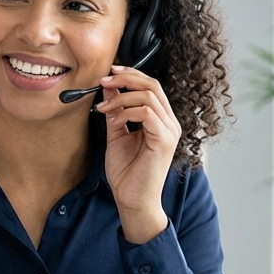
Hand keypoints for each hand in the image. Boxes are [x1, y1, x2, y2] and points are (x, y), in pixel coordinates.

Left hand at [95, 65, 181, 242]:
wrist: (132, 199)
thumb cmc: (127, 173)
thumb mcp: (116, 134)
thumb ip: (115, 111)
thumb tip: (109, 88)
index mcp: (160, 120)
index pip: (150, 86)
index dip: (130, 75)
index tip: (109, 73)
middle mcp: (169, 123)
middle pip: (152, 85)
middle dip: (126, 78)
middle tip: (105, 80)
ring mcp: (169, 131)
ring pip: (149, 96)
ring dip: (121, 97)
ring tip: (103, 108)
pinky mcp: (164, 140)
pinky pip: (146, 113)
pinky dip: (126, 112)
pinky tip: (114, 122)